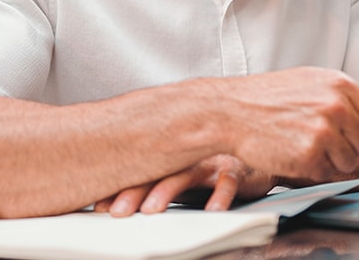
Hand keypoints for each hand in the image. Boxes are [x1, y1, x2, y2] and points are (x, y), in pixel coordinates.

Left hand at [94, 155, 274, 215]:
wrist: (259, 148)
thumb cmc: (216, 164)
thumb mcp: (185, 171)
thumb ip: (163, 179)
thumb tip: (129, 201)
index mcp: (172, 155)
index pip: (140, 170)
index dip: (119, 187)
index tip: (98, 206)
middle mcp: (189, 155)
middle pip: (157, 171)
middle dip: (135, 191)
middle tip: (118, 211)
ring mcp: (212, 160)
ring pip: (187, 173)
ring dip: (168, 191)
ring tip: (152, 210)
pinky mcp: (237, 167)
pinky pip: (228, 181)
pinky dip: (220, 195)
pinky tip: (212, 211)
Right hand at [214, 67, 358, 182]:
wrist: (231, 111)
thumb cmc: (268, 96)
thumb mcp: (311, 80)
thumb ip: (342, 96)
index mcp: (340, 84)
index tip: (358, 133)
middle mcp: (336, 107)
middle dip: (349, 146)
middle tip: (322, 140)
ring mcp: (324, 132)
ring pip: (350, 162)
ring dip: (332, 160)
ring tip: (305, 144)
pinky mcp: (309, 157)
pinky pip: (328, 174)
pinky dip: (314, 170)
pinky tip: (295, 153)